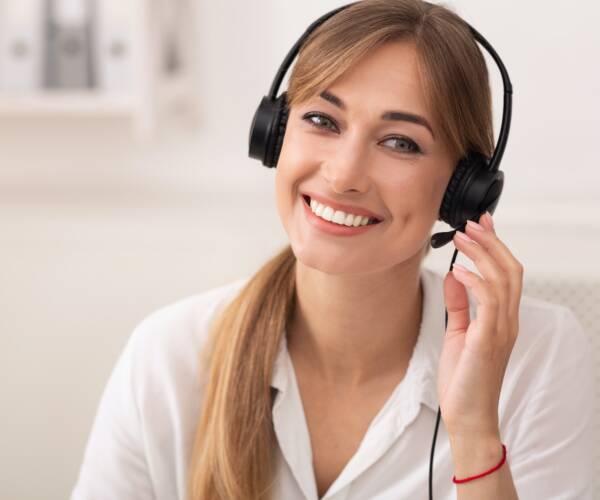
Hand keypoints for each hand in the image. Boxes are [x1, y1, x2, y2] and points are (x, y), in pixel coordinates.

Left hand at [437, 211, 523, 439]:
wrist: (467, 415)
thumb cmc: (464, 378)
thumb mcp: (459, 333)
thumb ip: (459, 305)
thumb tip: (454, 276)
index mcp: (502, 318)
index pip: (507, 273)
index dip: (497, 245)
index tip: (482, 223)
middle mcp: (507, 320)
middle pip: (510, 269)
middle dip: (491, 242)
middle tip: (471, 223)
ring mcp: (500, 329)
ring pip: (503, 279)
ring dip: (482, 254)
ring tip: (461, 237)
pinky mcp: (487, 339)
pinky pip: (488, 301)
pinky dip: (474, 281)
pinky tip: (459, 270)